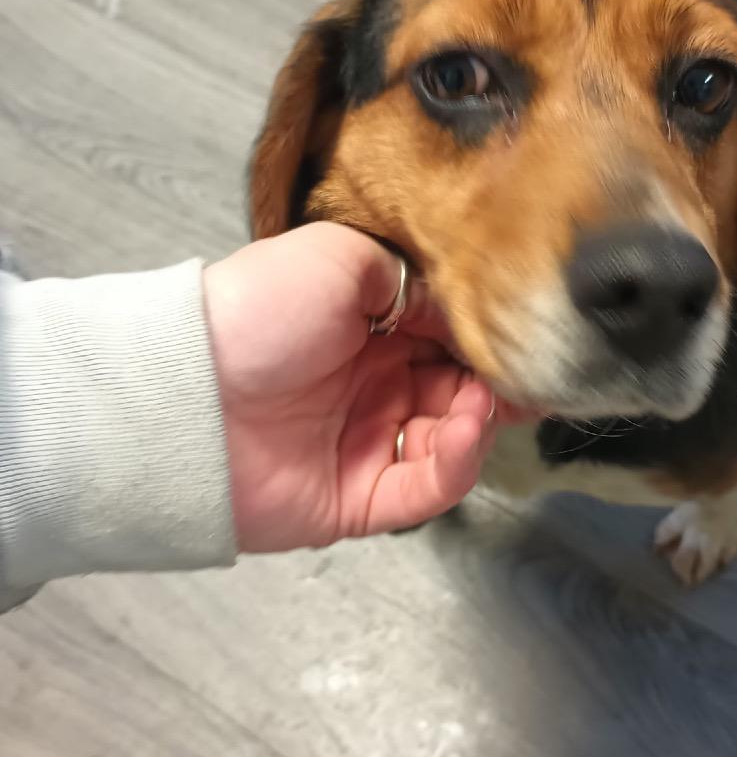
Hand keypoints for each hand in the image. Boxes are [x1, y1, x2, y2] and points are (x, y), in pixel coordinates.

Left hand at [203, 223, 499, 551]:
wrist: (188, 389)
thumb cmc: (263, 309)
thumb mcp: (339, 258)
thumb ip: (410, 276)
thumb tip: (460, 306)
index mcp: (376, 331)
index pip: (452, 338)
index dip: (490, 337)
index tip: (526, 332)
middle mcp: (378, 386)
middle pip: (462, 391)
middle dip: (499, 384)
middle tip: (529, 374)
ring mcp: (371, 443)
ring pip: (453, 442)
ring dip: (480, 422)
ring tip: (480, 403)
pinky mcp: (361, 498)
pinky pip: (425, 489)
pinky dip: (455, 465)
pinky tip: (462, 433)